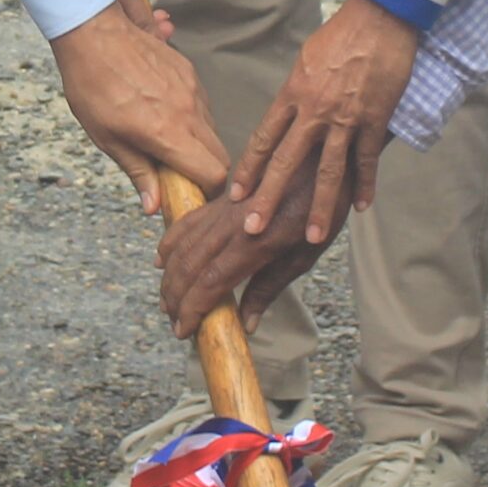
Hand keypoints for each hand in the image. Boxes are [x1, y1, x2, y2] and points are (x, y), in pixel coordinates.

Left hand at [51, 6, 227, 211]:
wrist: (94, 33)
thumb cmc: (93, 85)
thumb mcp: (107, 138)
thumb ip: (138, 172)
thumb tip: (154, 205)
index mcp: (168, 132)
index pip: (214, 172)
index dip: (208, 190)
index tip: (192, 194)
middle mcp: (189, 111)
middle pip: (220, 154)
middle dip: (206, 170)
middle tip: (177, 173)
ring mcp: (192, 88)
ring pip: (212, 128)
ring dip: (197, 142)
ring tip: (164, 138)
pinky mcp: (189, 71)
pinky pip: (202, 104)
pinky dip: (190, 117)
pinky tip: (161, 111)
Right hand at [158, 181, 335, 337]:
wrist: (324, 155)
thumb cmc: (323, 208)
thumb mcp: (305, 255)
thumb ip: (270, 288)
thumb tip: (246, 323)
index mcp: (256, 244)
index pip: (210, 282)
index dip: (192, 309)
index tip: (182, 331)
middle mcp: (233, 224)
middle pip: (190, 265)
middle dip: (175, 297)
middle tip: (172, 322)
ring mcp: (225, 208)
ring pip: (184, 244)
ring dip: (170, 275)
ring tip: (166, 300)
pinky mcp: (224, 196)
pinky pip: (189, 220)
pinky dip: (172, 241)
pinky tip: (163, 259)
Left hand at [228, 0, 417, 244]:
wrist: (379, 17)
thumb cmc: (340, 35)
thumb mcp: (306, 62)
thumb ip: (295, 94)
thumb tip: (285, 118)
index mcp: (293, 94)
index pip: (264, 139)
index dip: (248, 170)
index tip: (235, 196)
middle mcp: (314, 110)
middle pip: (286, 162)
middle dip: (268, 198)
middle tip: (253, 230)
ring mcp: (345, 117)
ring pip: (328, 170)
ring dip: (320, 206)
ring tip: (313, 236)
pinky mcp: (374, 118)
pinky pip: (367, 159)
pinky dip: (365, 186)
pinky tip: (361, 208)